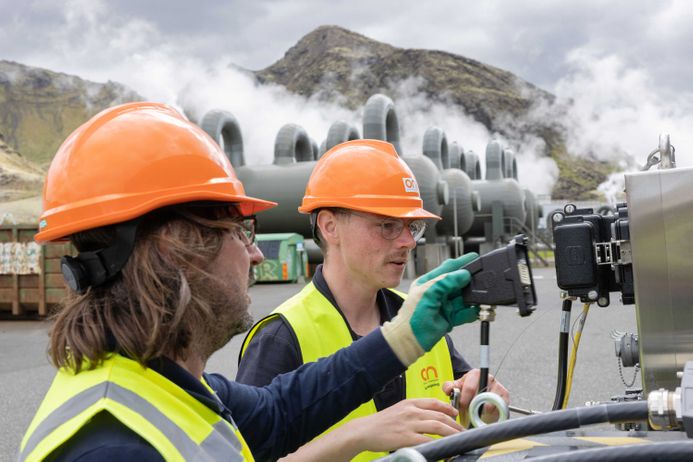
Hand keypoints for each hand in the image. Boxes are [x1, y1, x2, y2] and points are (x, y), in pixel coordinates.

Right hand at [340, 398, 462, 452]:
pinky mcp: (406, 438)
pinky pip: (427, 441)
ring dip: (451, 433)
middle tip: (462, 430)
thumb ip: (412, 411)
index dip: (448, 408)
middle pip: (440, 415)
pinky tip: (444, 448)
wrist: (364, 430)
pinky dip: (438, 444)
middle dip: (454, 423)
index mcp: (410, 403)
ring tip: (459, 438)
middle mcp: (411, 411)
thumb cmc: (381, 422)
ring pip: (437, 427)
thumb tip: (428, 418)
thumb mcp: (398, 410)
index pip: (434, 403)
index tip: (455, 414)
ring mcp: (409, 424)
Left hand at [381, 253, 479, 365]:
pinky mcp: (450, 318)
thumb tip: (463, 274)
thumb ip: (445, 282)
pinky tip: (477, 310)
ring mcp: (444, 305)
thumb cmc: (411, 317)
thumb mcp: (427, 294)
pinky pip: (465, 313)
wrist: (409, 340)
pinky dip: (472, 312)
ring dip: (473, 298)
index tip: (475, 258)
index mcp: (429, 282)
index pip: (448, 268)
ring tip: (482, 297)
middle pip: (458, 283)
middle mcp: (438, 293)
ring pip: (464, 298)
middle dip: (470, 281)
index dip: (462, 263)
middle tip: (483, 279)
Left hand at [442, 369, 509, 424]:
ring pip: (491, 404)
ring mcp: (498, 387)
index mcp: (475, 374)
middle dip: (473, 407)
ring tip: (477, 414)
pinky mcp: (505, 397)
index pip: (469, 387)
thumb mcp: (457, 389)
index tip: (461, 407)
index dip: (464, 399)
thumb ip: (449, 387)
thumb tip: (449, 390)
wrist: (481, 399)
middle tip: (469, 412)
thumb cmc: (468, 393)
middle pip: (481, 396)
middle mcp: (488, 378)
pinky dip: (492, 414)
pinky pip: (500, 408)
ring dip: (483, 412)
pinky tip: (486, 414)